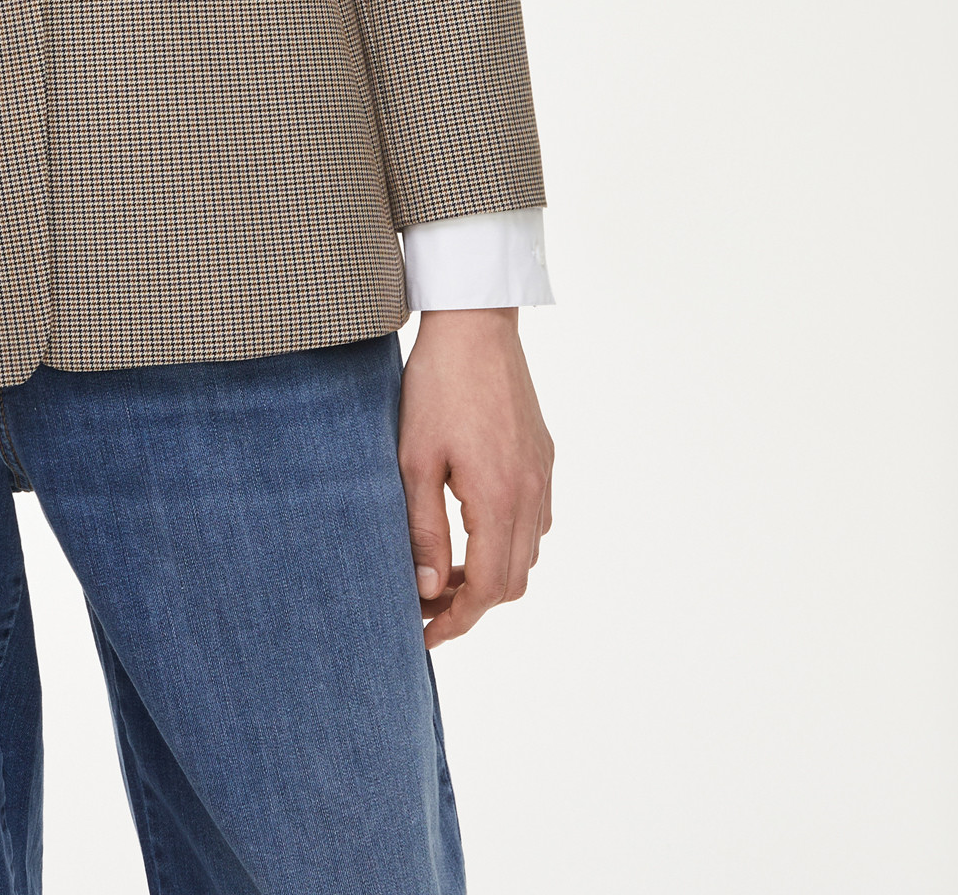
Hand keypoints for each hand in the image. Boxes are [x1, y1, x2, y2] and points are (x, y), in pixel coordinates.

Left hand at [397, 308, 553, 648]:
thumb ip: (423, 529)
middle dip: (472, 604)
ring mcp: (542, 474)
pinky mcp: (542, 456)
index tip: (424, 632)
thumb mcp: (414, 460)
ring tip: (443, 570)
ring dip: (491, 574)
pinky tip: (469, 528)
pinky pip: (534, 520)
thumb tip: (428, 589)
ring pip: (528, 553)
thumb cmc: (436, 387)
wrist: (474, 324)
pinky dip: (506, 542)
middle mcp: (531, 493)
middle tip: (427, 605)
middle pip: (514, 580)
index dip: (456, 620)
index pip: (488, 588)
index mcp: (499, 498)